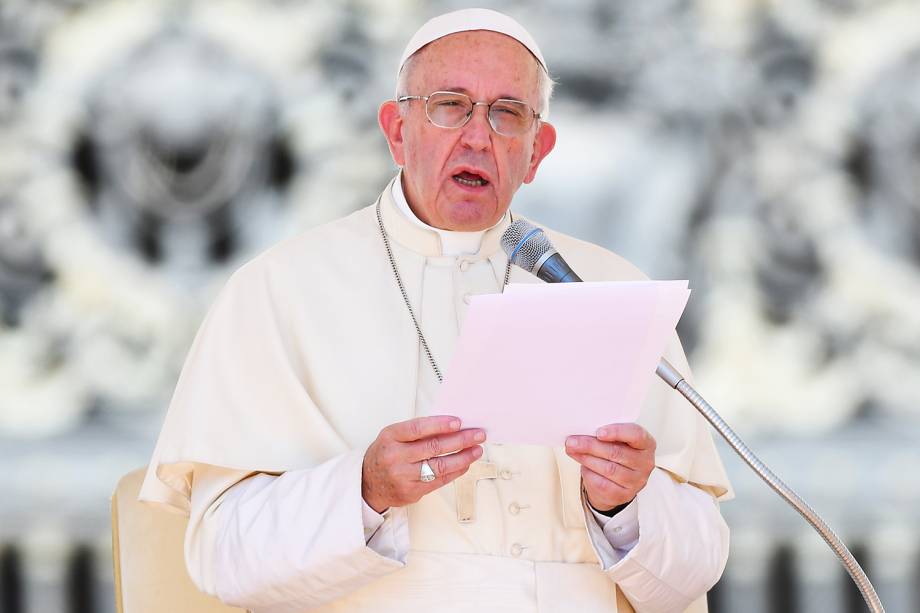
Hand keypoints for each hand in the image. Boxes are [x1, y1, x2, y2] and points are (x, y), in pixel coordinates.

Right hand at [362, 415, 484, 512]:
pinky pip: (439, 481)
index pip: (417, 428)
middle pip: (433, 447)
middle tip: (477, 435)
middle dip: (460, 440)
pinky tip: (465, 464)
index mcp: (390, 437)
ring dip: (462, 457)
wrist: (368, 484)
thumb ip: (417, 432)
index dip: (440, 425)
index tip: (459, 422)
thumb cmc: (386, 455)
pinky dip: (455, 472)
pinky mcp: (411, 492)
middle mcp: (395, 457)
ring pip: (439, 466)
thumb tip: (451, 426)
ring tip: (477, 450)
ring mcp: (403, 476)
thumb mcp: (393, 436)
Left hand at [565, 423, 655, 512]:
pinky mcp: (623, 495)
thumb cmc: (616, 454)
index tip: (598, 432)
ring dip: (586, 458)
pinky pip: (602, 483)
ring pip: (607, 468)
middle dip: (590, 445)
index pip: (636, 435)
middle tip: (572, 441)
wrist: (617, 482)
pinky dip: (588, 473)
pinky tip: (582, 465)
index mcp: (647, 444)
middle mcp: (645, 463)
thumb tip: (580, 434)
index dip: (617, 432)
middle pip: (616, 452)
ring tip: (572, 450)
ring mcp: (636, 481)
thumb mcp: (617, 440)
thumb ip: (605, 435)